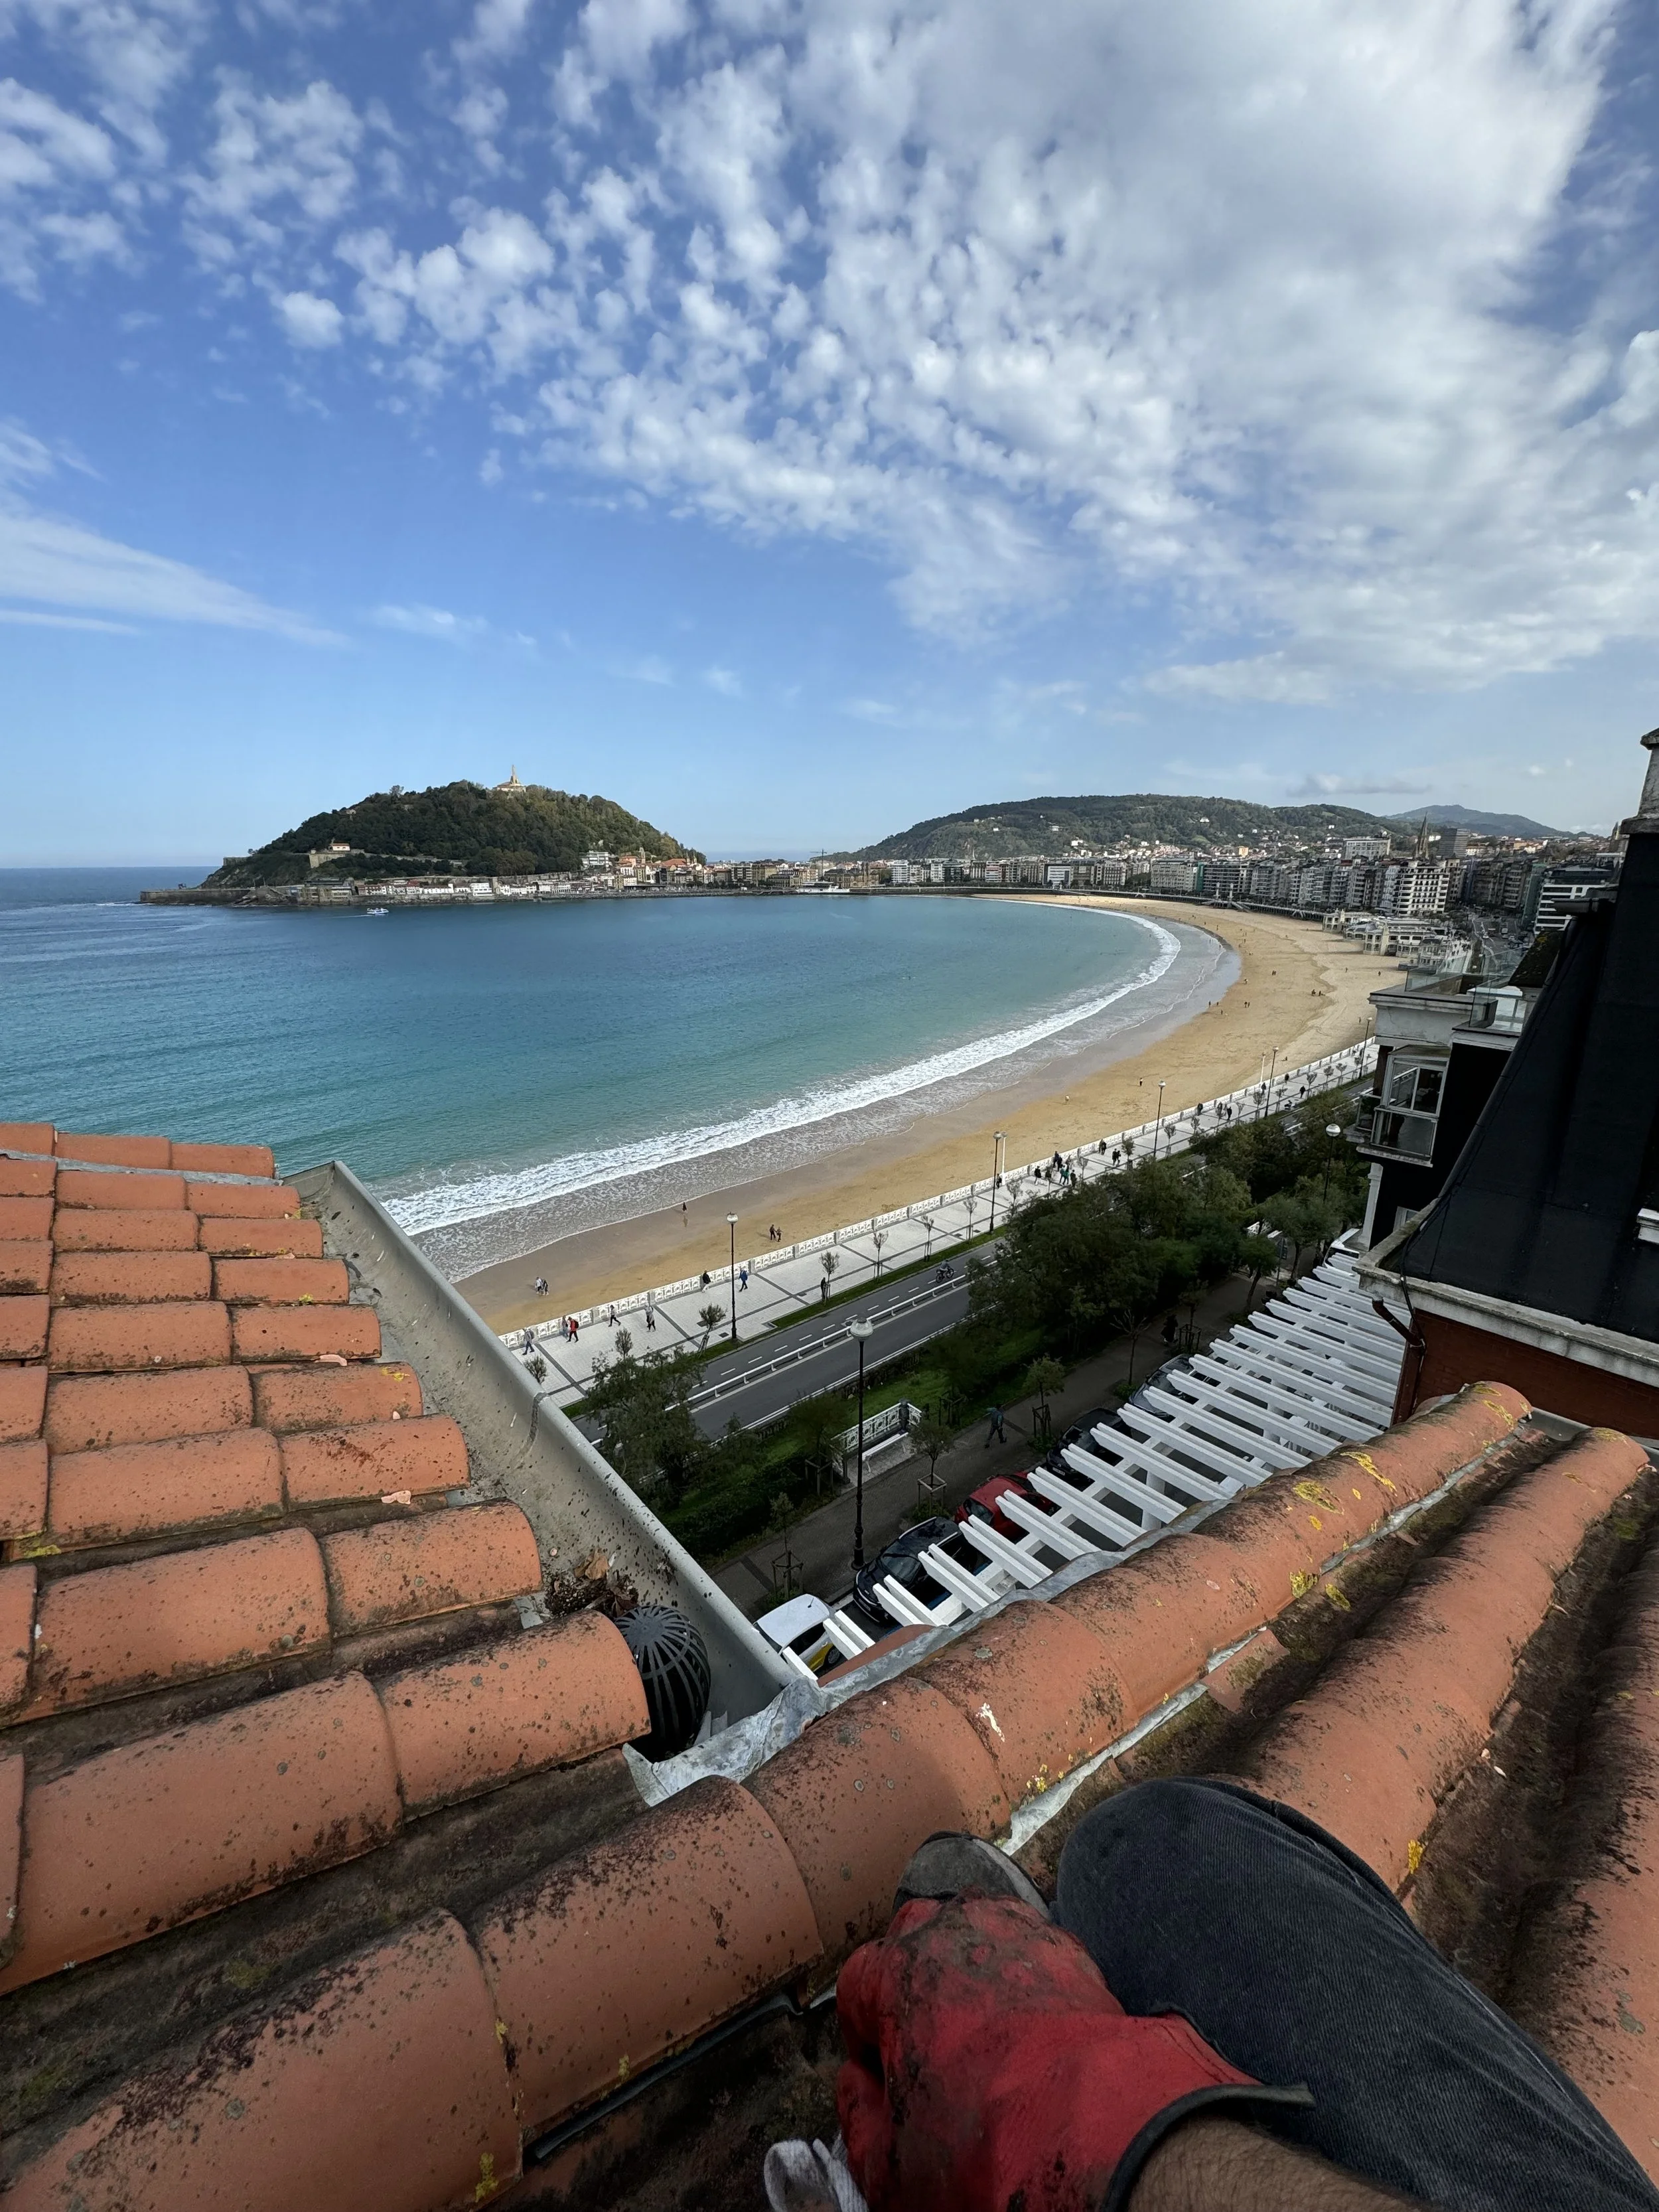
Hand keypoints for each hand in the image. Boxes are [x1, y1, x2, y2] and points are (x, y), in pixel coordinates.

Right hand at [836, 1896, 1269, 2211]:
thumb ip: (857, 2117)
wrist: (1096, 2131)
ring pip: (975, 1928)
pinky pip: (1032, 1947)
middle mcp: (950, 1933)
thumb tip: (855, 2087)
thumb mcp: (888, 2167)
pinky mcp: (1071, 1947)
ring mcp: (1014, 1932)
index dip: (862, 2031)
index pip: (856, 1984)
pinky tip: (1035, 2025)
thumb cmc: (985, 2146)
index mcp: (894, 1975)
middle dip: (912, 1978)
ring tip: (983, 2028)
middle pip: (914, 1935)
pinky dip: (1026, 1975)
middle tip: (928, 2040)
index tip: (880, 2069)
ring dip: (969, 1965)